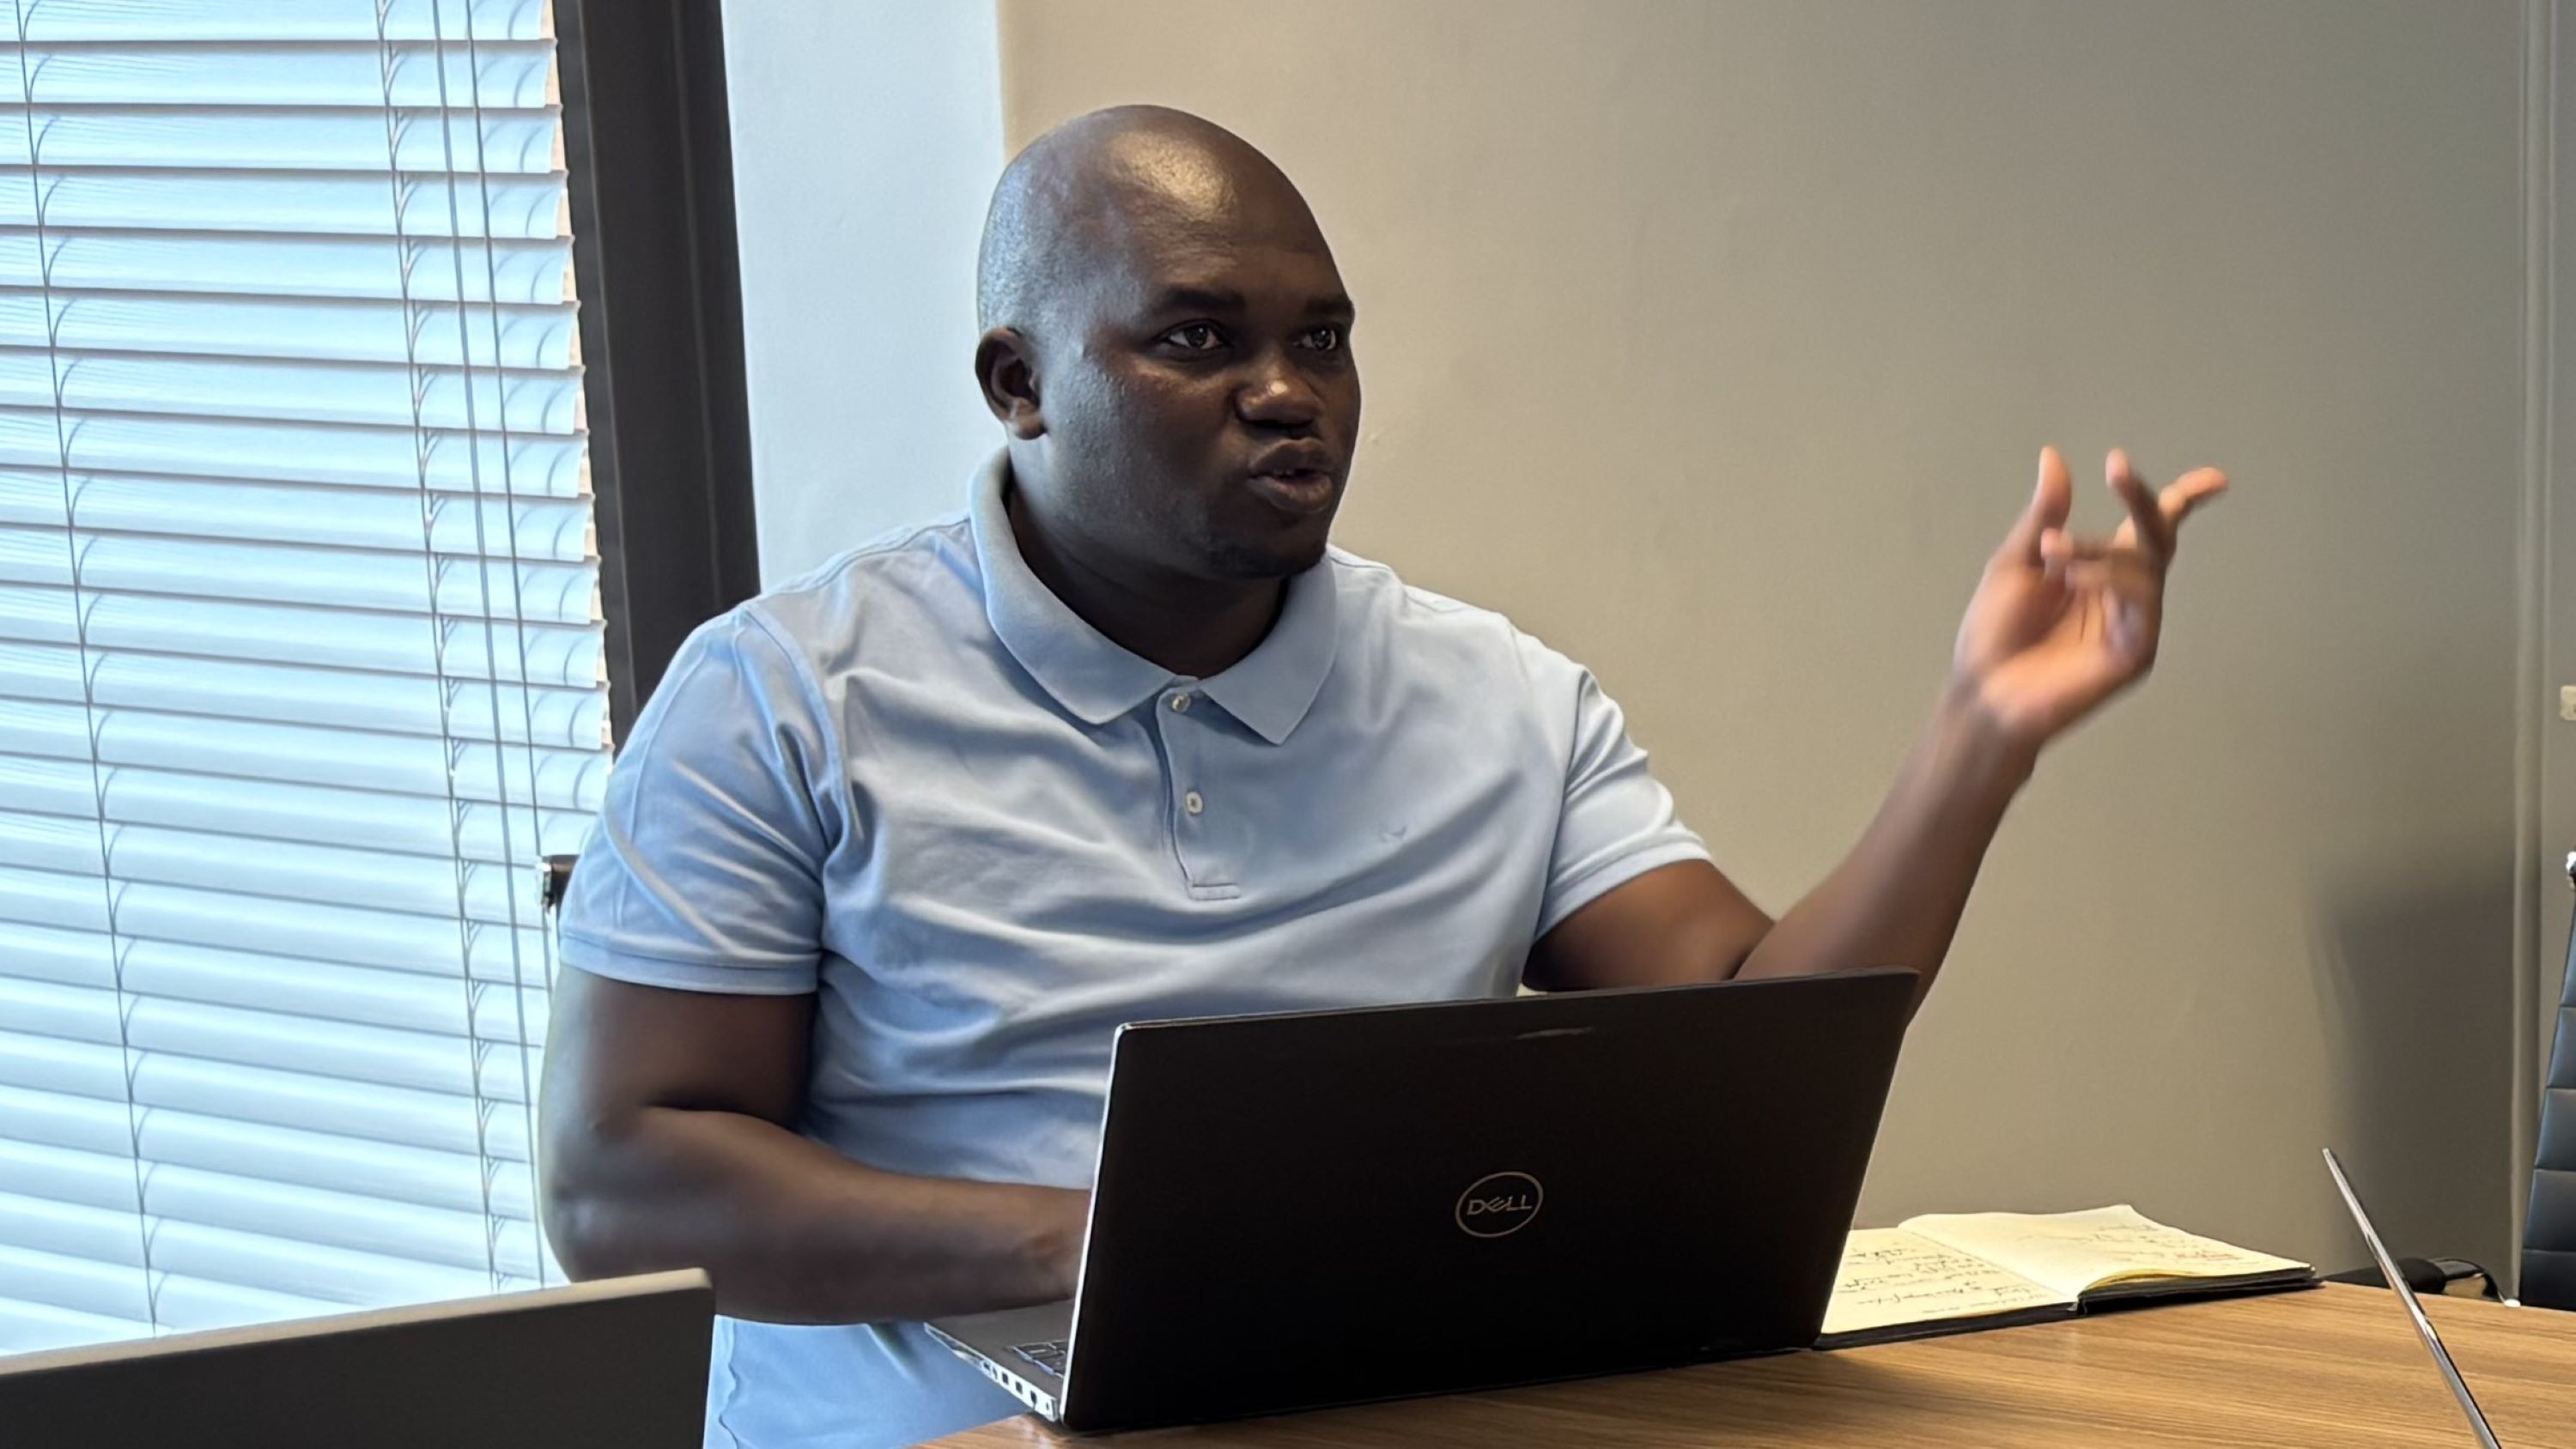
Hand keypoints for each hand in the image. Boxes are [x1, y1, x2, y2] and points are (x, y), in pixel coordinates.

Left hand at [1953, 446, 2226, 750]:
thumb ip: (2044, 514)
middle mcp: (2125, 593)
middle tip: (2117, 470)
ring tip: (2052, 551)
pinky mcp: (2136, 652)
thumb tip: (2054, 456)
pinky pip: (2141, 602)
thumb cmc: (1995, 634)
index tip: (2215, 481)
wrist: (1983, 692)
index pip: (2150, 529)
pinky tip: (2070, 578)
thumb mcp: (2016, 562)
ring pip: (2145, 565)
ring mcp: (2135, 624)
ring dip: (2098, 549)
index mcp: (2100, 569)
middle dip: (2143, 501)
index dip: (2183, 502)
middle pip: (2157, 538)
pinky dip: (2108, 579)